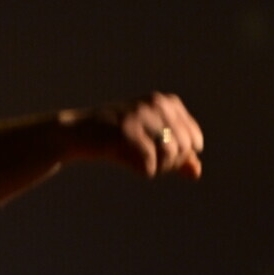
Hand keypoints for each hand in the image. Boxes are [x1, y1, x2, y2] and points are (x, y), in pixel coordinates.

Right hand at [60, 91, 204, 178]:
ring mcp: (141, 115)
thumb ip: (175, 157)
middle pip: (184, 147)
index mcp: (166, 102)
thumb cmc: (115, 140)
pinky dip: (145, 171)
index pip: (194, 138)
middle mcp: (156, 103)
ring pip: (170, 153)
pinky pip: (150, 162)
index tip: (161, 158)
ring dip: (160, 168)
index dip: (182, 156)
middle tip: (151, 165)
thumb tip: (196, 172)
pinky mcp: (126, 130)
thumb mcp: (149, 147)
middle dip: (171, 164)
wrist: (77, 134)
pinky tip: (135, 168)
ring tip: (145, 166)